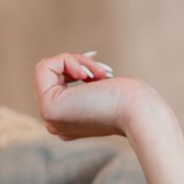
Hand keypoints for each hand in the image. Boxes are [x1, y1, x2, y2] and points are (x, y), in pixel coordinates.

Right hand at [34, 51, 152, 139]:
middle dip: (79, 63)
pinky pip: (44, 67)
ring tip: (100, 73)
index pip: (56, 82)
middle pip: (52, 75)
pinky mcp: (49, 108)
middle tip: (103, 72)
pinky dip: (67, 60)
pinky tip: (86, 74)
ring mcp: (50, 117)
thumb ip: (86, 87)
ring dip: (77, 61)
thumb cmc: (131, 100)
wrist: (139, 113)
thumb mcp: (101, 90)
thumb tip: (76, 69)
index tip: (103, 72)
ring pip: (48, 68)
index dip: (77, 67)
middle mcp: (54, 123)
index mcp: (67, 122)